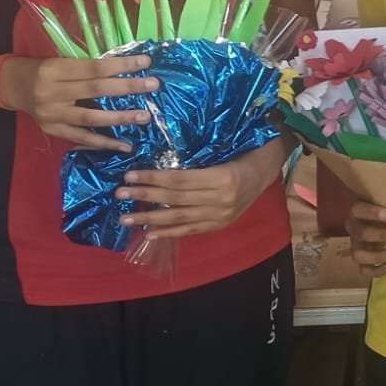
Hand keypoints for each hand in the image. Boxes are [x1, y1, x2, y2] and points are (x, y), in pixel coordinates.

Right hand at [0, 54, 158, 151]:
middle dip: (127, 87)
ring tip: (144, 116)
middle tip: (153, 86)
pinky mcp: (53, 131)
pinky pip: (83, 139)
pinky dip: (105, 143)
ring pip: (91, 118)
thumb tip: (127, 69)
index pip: (94, 67)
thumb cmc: (45, 70)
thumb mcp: (61, 61)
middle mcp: (52, 93)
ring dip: (120, 118)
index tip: (146, 63)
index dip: (121, 65)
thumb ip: (88, 67)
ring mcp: (52, 115)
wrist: (14, 87)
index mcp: (55, 70)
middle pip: (96, 90)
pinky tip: (125, 145)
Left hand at [114, 139, 285, 239]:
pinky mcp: (219, 225)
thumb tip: (157, 166)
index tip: (129, 176)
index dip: (152, 178)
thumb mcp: (220, 151)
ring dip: (150, 218)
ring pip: (179, 218)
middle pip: (175, 200)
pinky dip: (169, 233)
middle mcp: (220, 200)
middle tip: (119, 194)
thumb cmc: (242, 153)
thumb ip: (193, 162)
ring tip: (126, 219)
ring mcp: (220, 216)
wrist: (266, 169)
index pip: (178, 180)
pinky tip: (149, 233)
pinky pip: (190, 231)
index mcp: (221, 178)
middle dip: (145, 196)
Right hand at [345, 200, 385, 277]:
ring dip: (376, 256)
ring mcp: (356, 245)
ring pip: (358, 254)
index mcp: (359, 211)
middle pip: (360, 233)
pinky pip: (363, 269)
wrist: (381, 224)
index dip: (370, 212)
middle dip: (380, 235)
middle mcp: (354, 228)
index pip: (358, 209)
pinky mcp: (362, 260)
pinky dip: (376, 270)